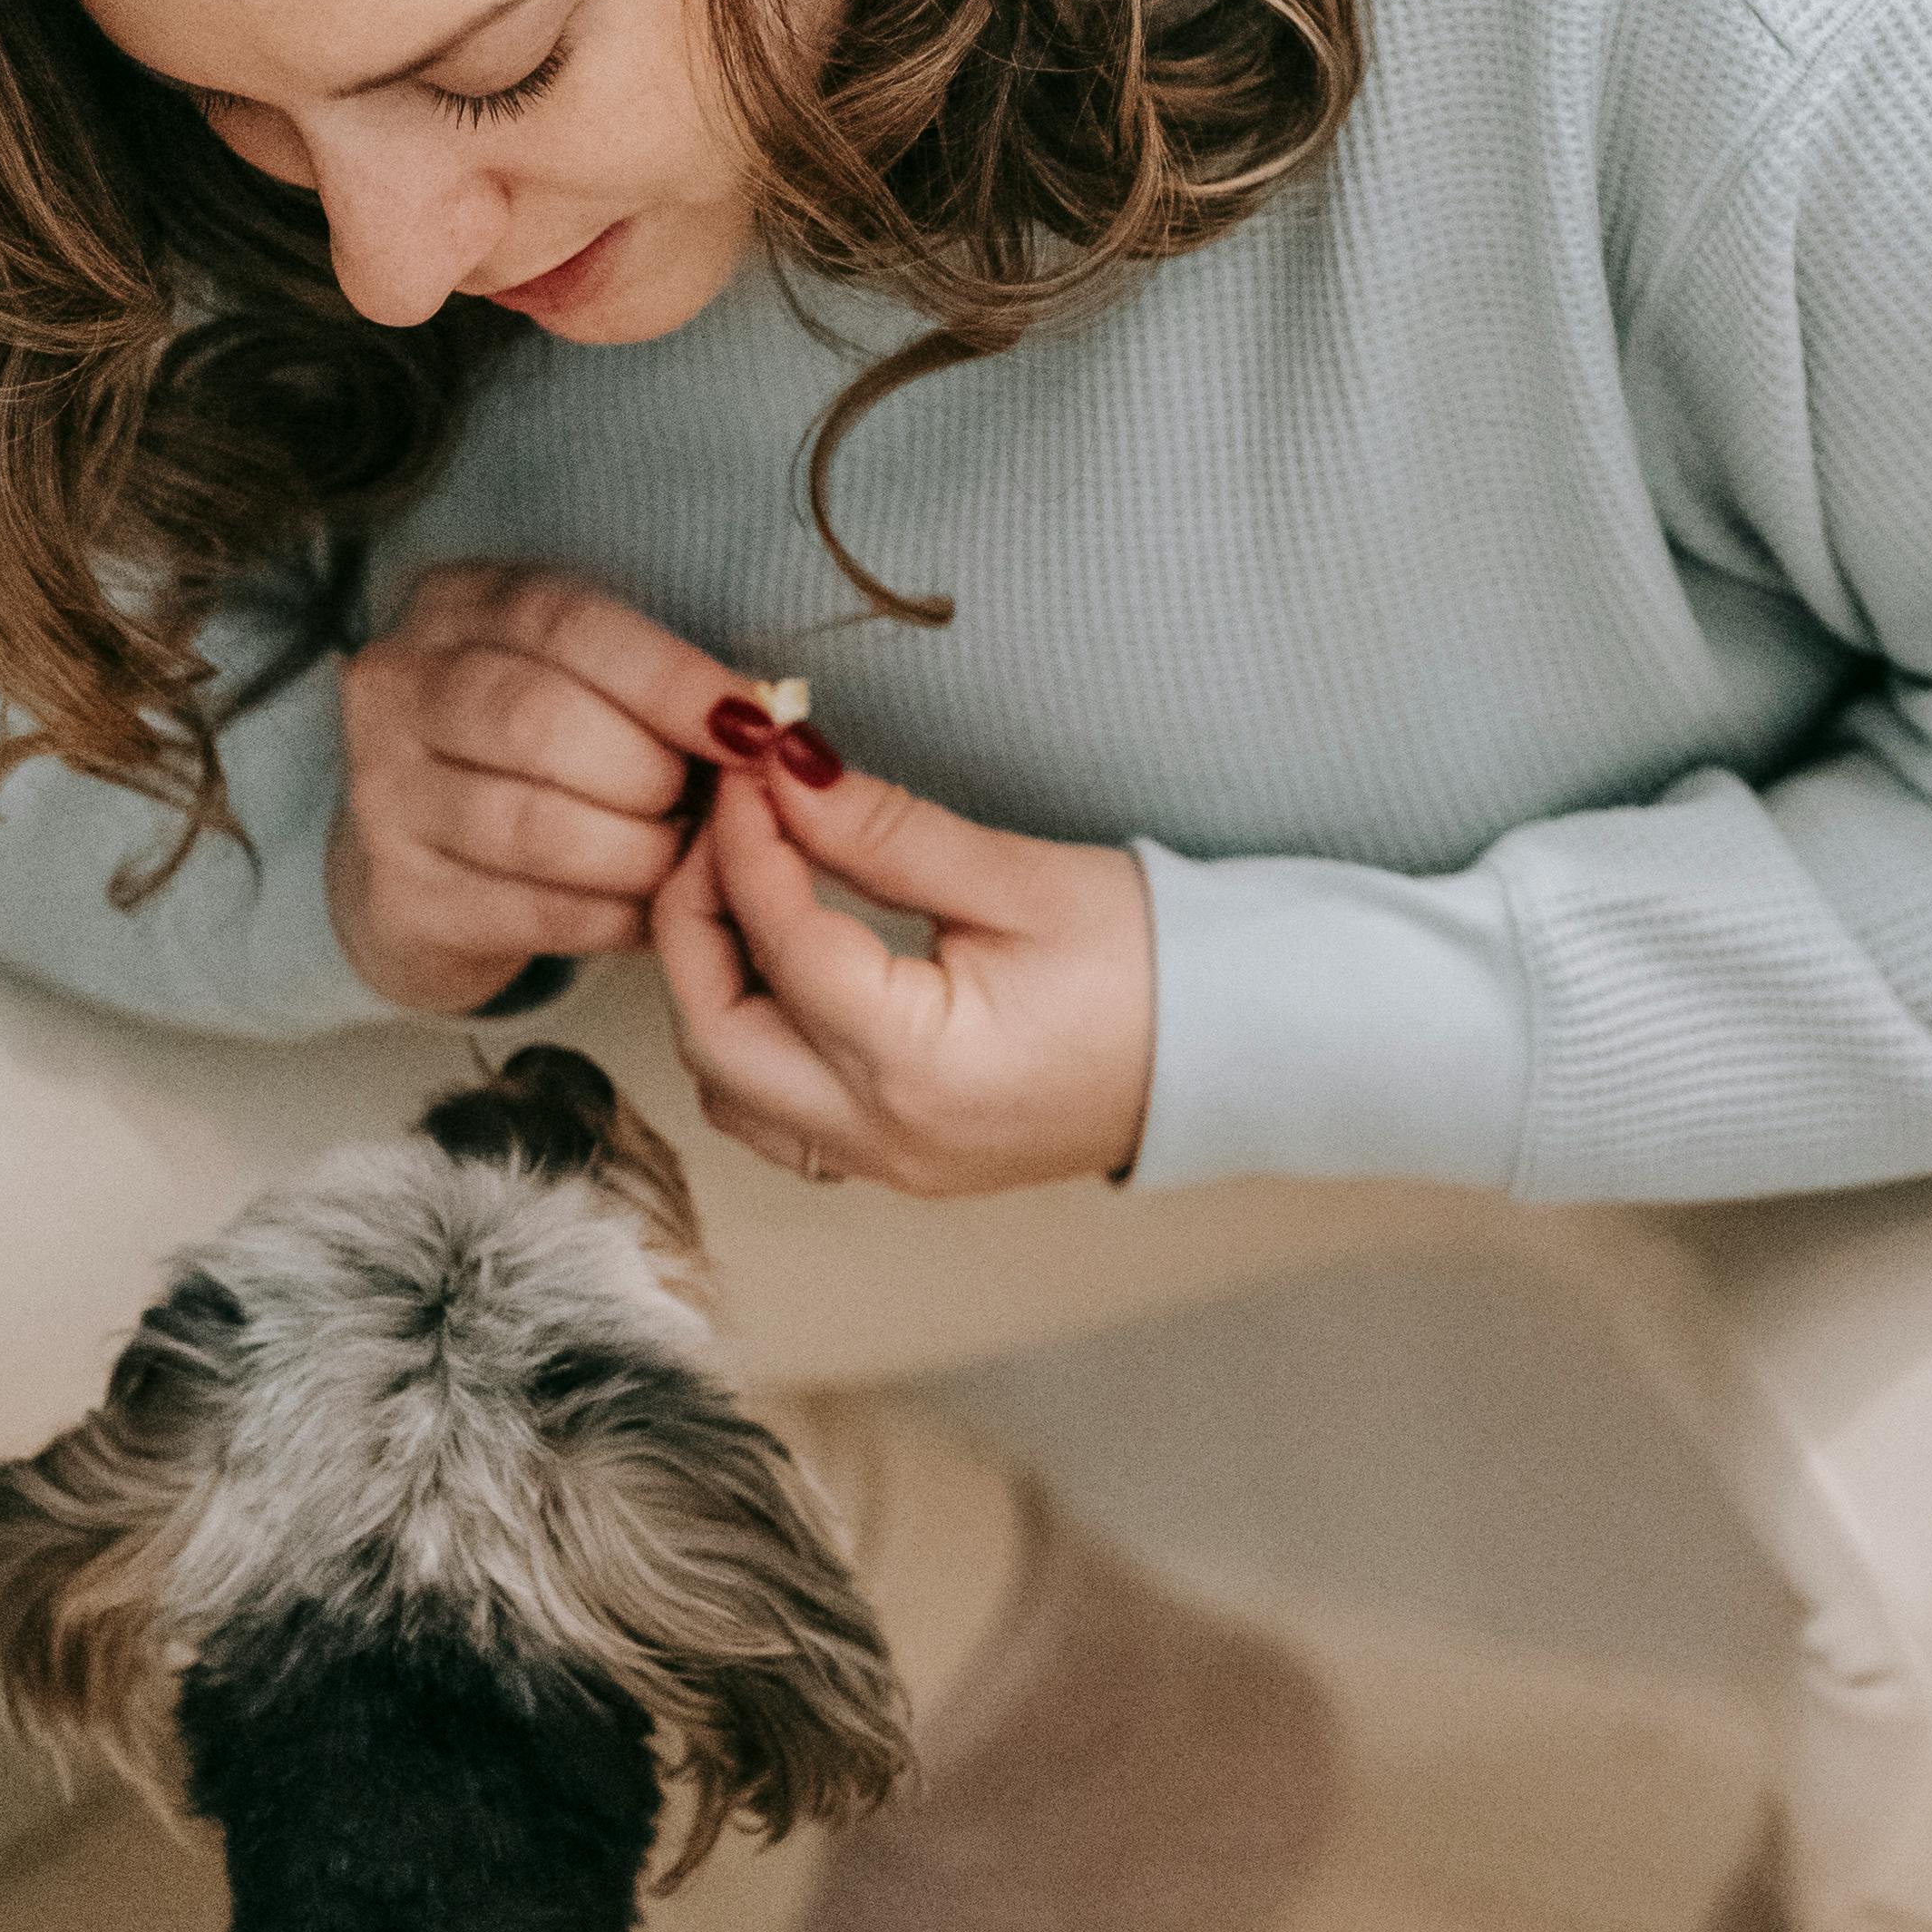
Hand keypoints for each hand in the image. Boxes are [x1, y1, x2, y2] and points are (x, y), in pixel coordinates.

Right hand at [326, 564, 747, 1015]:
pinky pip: (534, 912)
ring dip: (641, 852)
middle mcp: (398, 685)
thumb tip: (779, 731)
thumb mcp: (590, 681)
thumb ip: (665, 690)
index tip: (756, 726)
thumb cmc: (544, 752)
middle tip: (705, 803)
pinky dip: (616, 917)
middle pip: (539, 721)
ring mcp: (383, 793)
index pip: (567, 624)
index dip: (672, 679)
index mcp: (459, 604)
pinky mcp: (401, 896)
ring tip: (685, 857)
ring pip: (536, 825)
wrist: (432, 859)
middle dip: (651, 771)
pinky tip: (651, 909)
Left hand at [650, 742, 1157, 1195]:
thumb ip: (884, 830)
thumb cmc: (1153, 965)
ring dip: (713, 986)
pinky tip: (785, 963)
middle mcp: (885, 1136)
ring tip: (752, 887)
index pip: (782, 941)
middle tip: (726, 825)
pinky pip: (776, 1115)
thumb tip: (786, 770)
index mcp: (918, 1066)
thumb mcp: (1017, 878)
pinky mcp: (899, 1165)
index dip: (747, 840)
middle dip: (695, 917)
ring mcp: (889, 1166)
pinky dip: (753, 1039)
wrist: (1237, 1055)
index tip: (751, 765)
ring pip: (729, 1087)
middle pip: (713, 1032)